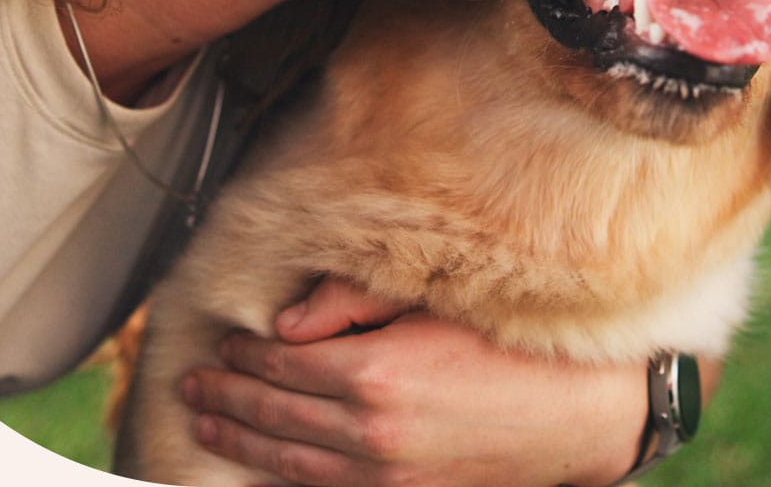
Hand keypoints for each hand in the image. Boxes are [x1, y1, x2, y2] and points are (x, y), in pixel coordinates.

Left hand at [180, 277, 647, 486]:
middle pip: (276, 418)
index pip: (283, 367)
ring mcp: (387, 478)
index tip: (221, 345)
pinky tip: (268, 469)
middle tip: (192, 387)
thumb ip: (353, 302)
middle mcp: (370, 435)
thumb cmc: (510, 345)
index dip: (245, 357)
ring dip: (244, 444)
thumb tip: (287, 322)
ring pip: (292, 465)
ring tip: (209, 426)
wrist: (578, 413)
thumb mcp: (434, 302)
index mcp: (373, 376)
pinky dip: (287, 481)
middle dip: (228, 401)